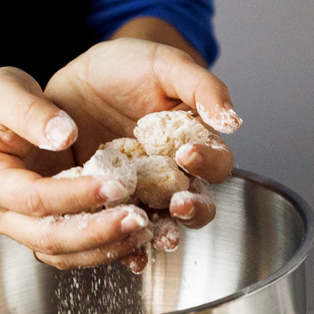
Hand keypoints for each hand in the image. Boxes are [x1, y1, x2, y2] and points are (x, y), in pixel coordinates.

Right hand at [0, 67, 153, 268]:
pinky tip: (134, 235)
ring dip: (105, 247)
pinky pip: (73, 252)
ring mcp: (20, 228)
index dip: (76, 195)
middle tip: (139, 219)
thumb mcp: (6, 92)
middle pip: (49, 238)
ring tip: (144, 230)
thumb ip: (32, 112)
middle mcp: (0, 214)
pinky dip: (104, 248)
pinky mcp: (41, 231)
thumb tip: (63, 135)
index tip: (116, 184)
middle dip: (97, 233)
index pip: (34, 198)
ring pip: (62, 254)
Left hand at [46, 38, 241, 230]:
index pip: (218, 163)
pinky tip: (116, 249)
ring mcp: (140, 191)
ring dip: (158, 234)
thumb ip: (203, 88)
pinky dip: (120, 244)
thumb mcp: (166, 65)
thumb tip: (233, 120)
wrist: (80, 76)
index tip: (187, 153)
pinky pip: (118, 228)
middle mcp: (172, 174)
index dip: (209, 163)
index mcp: (195, 143)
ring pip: (158, 222)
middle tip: (178, 204)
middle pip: (196, 204)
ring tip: (151, 236)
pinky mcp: (107, 201)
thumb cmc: (130, 66)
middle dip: (191, 210)